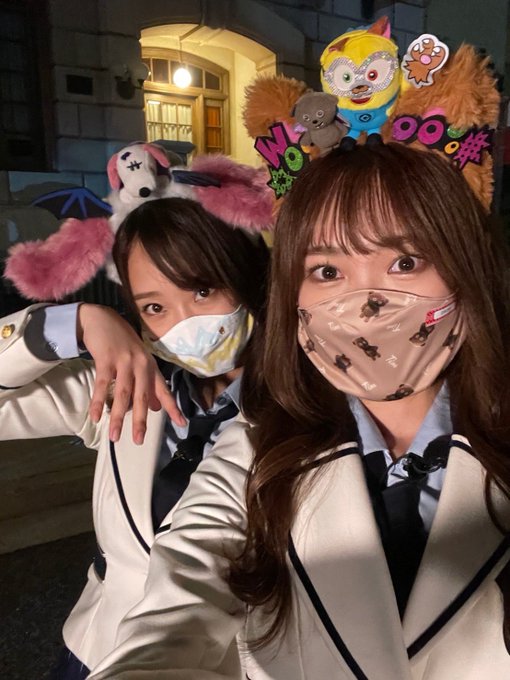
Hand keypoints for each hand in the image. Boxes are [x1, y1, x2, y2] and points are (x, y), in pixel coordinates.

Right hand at [77, 304, 185, 443]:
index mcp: (150, 367)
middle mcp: (141, 364)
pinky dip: (99, 402)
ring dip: (118, 416)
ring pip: (123, 394)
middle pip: (142, 397)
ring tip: (114, 435)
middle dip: (141, 420)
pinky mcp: (106, 359)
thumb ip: (147, 384)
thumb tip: (156, 408)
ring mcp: (124, 361)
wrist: (102, 318)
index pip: (164, 391)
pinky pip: (102, 385)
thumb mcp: (138, 361)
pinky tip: (96, 416)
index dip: (173, 408)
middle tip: (139, 439)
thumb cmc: (121, 343)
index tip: (182, 424)